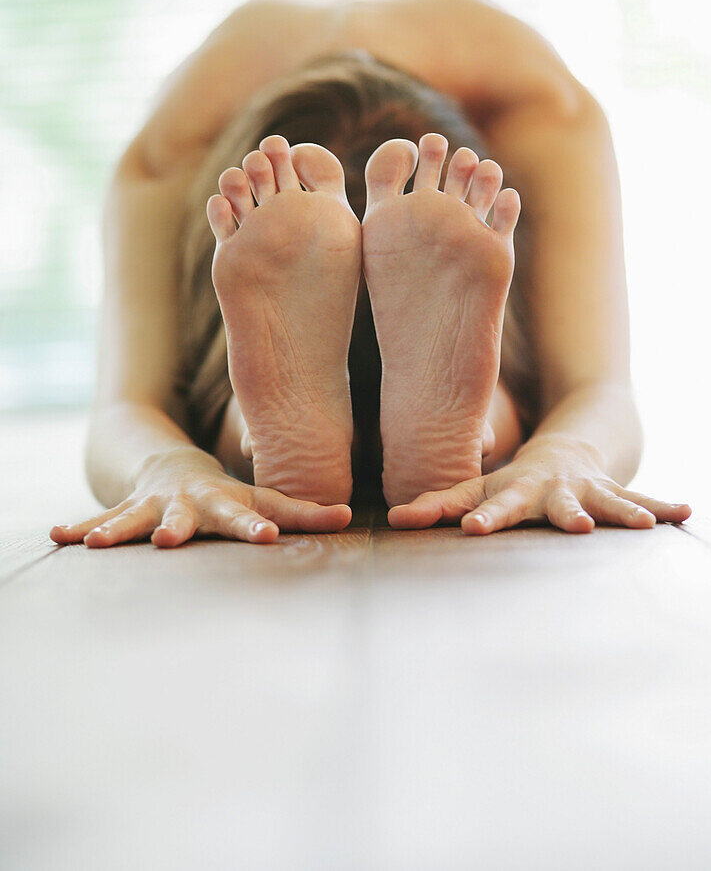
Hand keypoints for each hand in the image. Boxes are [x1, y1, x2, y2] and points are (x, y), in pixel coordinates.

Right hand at [50, 449, 351, 547]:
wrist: (175, 469)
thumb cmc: (230, 495)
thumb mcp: (265, 498)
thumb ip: (304, 511)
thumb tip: (350, 516)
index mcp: (225, 503)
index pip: (247, 514)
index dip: (256, 524)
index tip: (266, 537)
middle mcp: (188, 504)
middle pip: (185, 519)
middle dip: (177, 528)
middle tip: (170, 541)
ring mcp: (154, 508)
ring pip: (134, 521)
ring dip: (118, 532)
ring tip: (99, 546)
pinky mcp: (126, 512)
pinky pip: (100, 521)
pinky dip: (79, 530)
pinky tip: (54, 537)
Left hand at [387, 435, 690, 533]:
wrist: (563, 454)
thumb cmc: (509, 482)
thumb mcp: (476, 489)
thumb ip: (437, 504)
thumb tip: (393, 520)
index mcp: (515, 492)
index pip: (493, 504)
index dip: (483, 516)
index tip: (470, 529)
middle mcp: (552, 490)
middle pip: (555, 506)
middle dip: (564, 515)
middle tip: (574, 528)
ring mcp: (586, 491)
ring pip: (605, 503)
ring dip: (622, 513)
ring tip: (641, 526)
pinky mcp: (613, 494)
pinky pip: (640, 500)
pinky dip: (662, 507)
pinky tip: (686, 512)